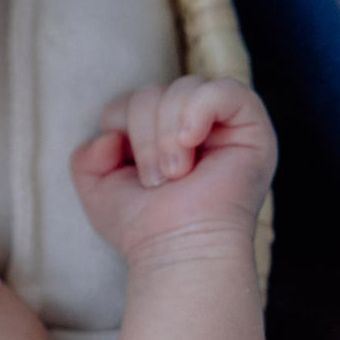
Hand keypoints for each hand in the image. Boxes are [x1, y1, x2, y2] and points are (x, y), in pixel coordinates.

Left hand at [71, 75, 276, 269]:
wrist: (178, 251)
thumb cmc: (144, 228)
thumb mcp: (98, 188)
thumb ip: (86, 155)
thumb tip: (110, 135)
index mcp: (162, 135)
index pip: (133, 97)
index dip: (120, 122)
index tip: (128, 169)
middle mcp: (195, 126)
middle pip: (155, 91)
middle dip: (145, 135)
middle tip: (157, 180)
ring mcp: (225, 126)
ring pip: (184, 88)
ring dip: (167, 133)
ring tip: (176, 174)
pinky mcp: (252, 127)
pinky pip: (225, 89)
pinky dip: (198, 110)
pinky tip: (190, 141)